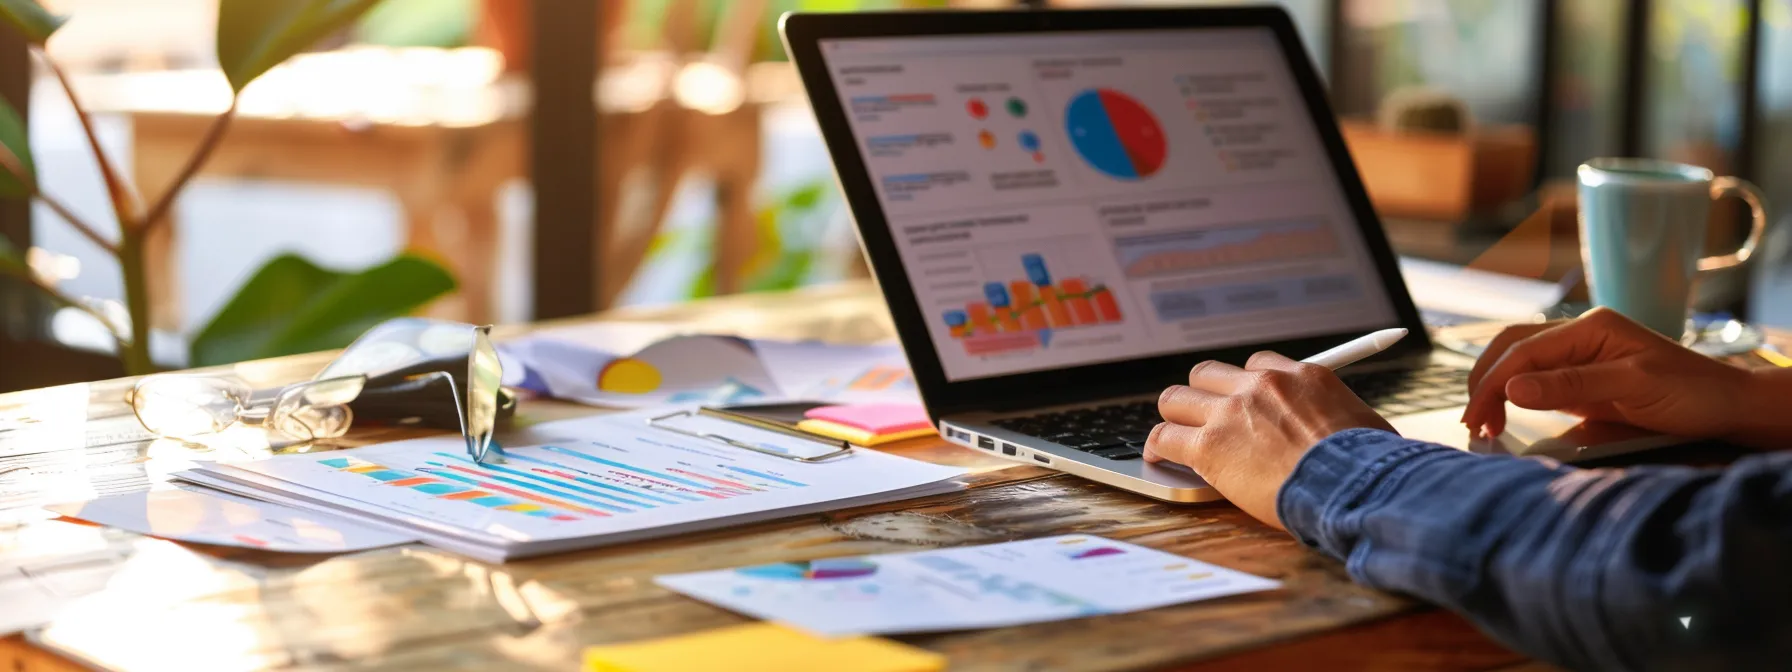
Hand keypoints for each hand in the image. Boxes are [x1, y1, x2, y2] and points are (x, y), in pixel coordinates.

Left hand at [1146, 352, 1390, 528]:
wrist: (1351, 485)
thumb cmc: (1369, 466)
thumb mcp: (1364, 424)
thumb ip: (1339, 416)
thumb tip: (1348, 429)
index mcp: (1302, 376)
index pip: (1257, 364)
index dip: (1245, 386)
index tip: (1244, 404)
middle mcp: (1262, 385)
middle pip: (1208, 373)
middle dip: (1204, 395)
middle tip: (1205, 418)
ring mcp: (1231, 413)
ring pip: (1177, 398)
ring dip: (1176, 417)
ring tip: (1176, 435)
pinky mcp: (1209, 445)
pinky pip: (1165, 435)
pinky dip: (1158, 446)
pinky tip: (1159, 457)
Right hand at [1461, 307, 1766, 443]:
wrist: (1728, 406)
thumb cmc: (1691, 393)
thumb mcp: (1634, 387)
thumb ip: (1573, 384)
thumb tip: (1512, 388)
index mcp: (1591, 328)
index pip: (1524, 349)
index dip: (1493, 381)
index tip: (1476, 416)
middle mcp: (1580, 336)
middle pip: (1513, 348)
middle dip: (1484, 381)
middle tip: (1472, 422)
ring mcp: (1581, 357)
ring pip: (1519, 363)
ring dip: (1494, 389)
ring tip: (1483, 423)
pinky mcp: (1583, 381)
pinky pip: (1536, 382)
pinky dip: (1513, 398)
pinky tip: (1505, 416)